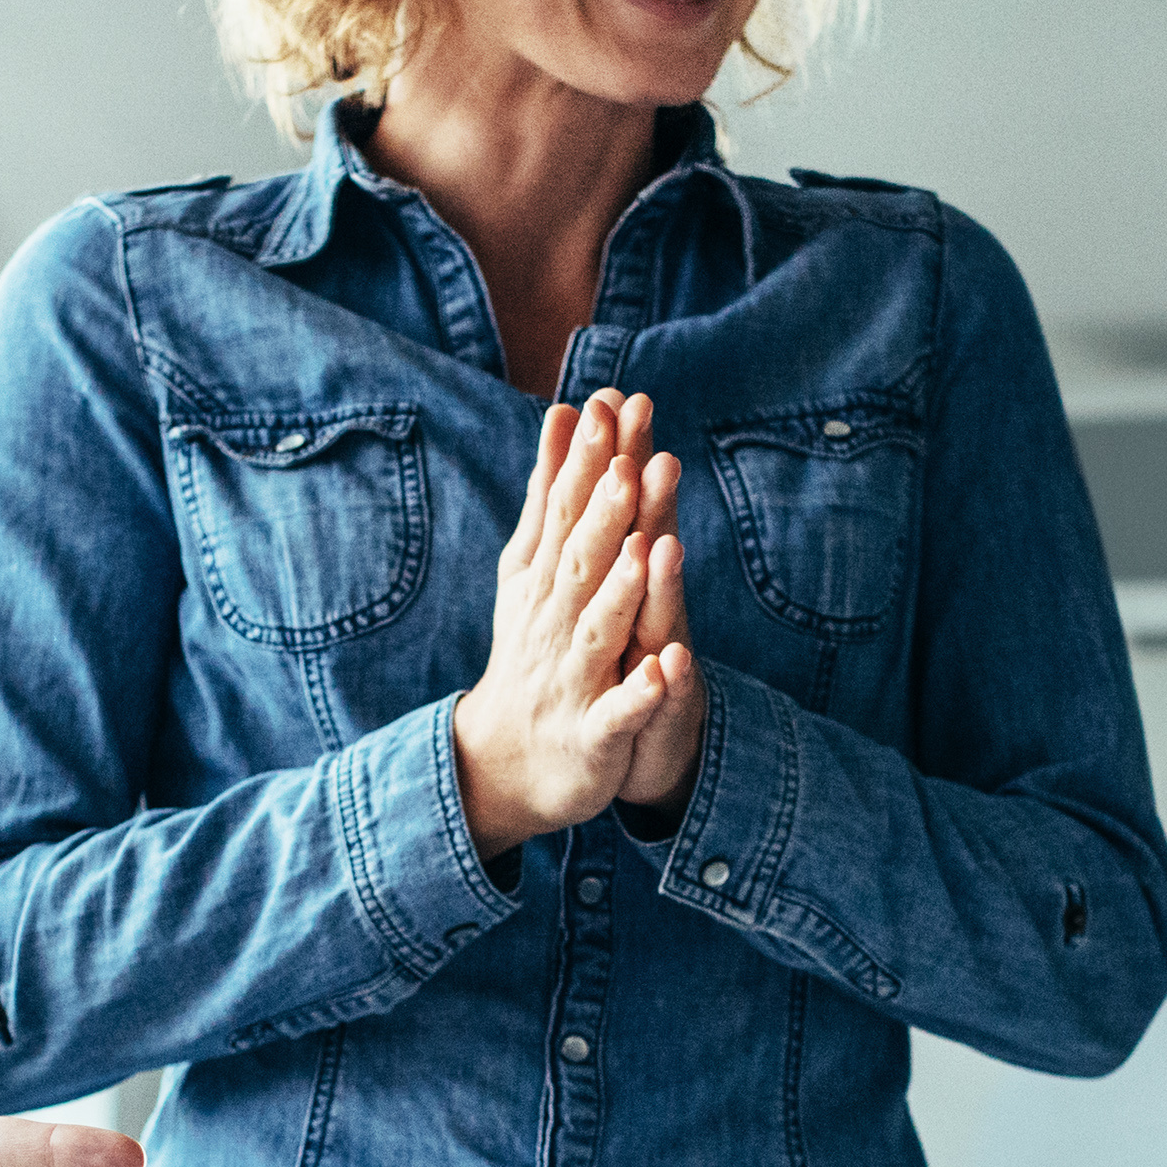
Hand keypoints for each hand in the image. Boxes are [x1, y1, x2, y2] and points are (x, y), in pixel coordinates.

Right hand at [448, 391, 696, 859]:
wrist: (504, 761)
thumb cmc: (533, 648)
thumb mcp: (535, 565)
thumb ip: (555, 492)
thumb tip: (565, 409)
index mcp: (546, 579)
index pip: (566, 511)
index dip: (585, 461)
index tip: (603, 405)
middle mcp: (554, 622)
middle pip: (582, 561)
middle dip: (604, 512)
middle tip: (628, 459)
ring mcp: (573, 678)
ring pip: (599, 630)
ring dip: (620, 591)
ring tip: (648, 548)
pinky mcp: (594, 734)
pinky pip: (617, 715)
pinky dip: (638, 695)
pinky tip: (662, 672)